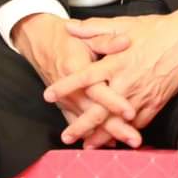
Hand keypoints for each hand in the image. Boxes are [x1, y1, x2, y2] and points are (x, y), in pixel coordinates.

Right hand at [11, 13, 140, 148]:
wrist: (42, 44)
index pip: (98, 91)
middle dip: (115, 128)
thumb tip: (126, 41)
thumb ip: (107, 40)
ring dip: (106, 135)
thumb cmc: (69, 38)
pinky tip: (107, 142)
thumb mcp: (88, 34)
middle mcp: (71, 90)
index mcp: (77, 70)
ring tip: (126, 143)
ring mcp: (67, 100)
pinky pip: (79, 123)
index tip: (131, 112)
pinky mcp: (65, 106)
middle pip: (95, 113)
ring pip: (88, 122)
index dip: (115, 102)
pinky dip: (92, 134)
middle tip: (134, 139)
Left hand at [44, 7, 177, 139]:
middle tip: (66, 136)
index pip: (85, 77)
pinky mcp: (156, 101)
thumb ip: (95, 28)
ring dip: (102, 134)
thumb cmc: (156, 29)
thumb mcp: (124, 24)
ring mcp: (142, 93)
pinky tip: (118, 137)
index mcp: (117, 61)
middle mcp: (127, 80)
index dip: (66, 86)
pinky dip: (126, 131)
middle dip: (81, 125)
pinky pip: (138, 121)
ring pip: (117, 120)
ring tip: (88, 144)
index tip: (48, 95)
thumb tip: (69, 26)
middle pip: (99, 108)